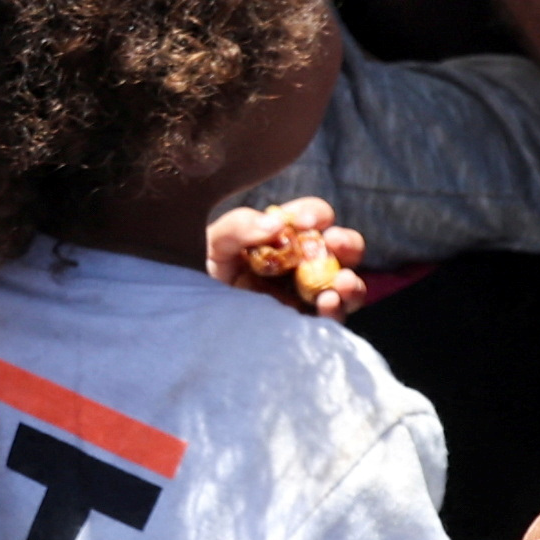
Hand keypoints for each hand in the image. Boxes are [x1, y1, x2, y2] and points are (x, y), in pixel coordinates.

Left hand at [206, 197, 368, 313]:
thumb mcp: (212, 243)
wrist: (189, 320)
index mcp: (283, 236)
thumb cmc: (197, 274)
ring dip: (350, 281)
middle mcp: (301, 263)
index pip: (311, 217)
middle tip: (336, 243)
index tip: (303, 222)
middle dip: (347, 243)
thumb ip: (239, 225)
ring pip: (344, 285)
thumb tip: (276, 225)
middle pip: (340, 248)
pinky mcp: (304, 325)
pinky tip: (328, 304)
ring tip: (340, 283)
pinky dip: (337, 311)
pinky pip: (331, 318)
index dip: (314, 214)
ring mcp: (306, 295)